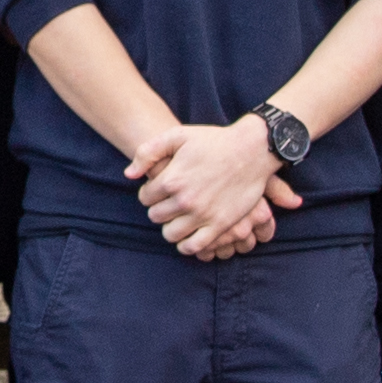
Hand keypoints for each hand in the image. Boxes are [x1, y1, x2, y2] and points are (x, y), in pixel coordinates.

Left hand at [131, 114, 283, 255]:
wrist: (252, 149)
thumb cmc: (214, 141)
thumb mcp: (177, 136)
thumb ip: (147, 152)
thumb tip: (129, 175)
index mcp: (172, 179)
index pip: (145, 198)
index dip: (150, 192)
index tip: (160, 188)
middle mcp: (185, 200)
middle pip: (155, 216)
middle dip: (159, 209)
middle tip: (170, 202)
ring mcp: (203, 215)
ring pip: (170, 234)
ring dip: (171, 227)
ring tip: (178, 217)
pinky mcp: (220, 225)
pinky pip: (194, 246)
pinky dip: (186, 245)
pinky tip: (188, 235)